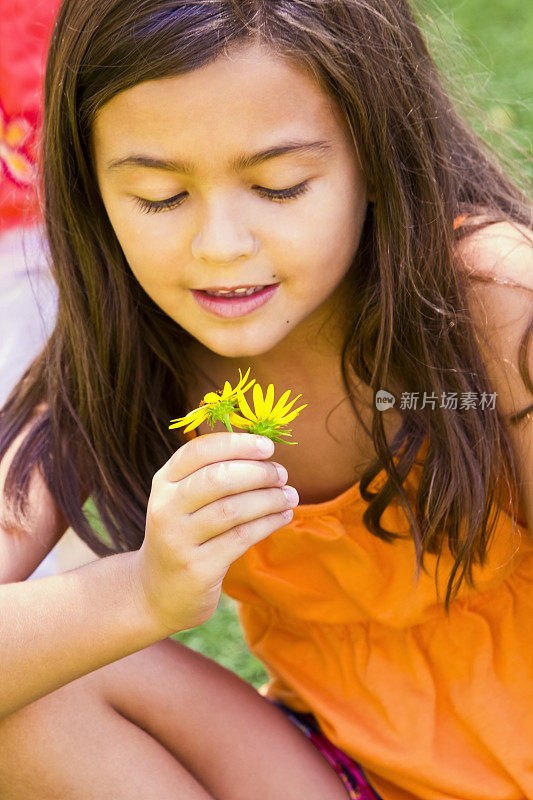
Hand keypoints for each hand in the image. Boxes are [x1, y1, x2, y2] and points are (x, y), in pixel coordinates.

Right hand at [132, 432, 298, 634]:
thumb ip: (210, 473)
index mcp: (163, 483)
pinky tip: (283, 516)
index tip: (267, 446)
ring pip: (233, 510)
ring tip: (290, 496)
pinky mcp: (198, 567)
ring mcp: (179, 540)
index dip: (236, 444)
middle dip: (257, 472)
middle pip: (218, 479)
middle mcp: (166, 508)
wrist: (157, 593)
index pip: (198, 451)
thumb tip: (261, 449)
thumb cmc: (183, 535)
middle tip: (281, 474)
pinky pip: (241, 538)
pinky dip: (268, 523)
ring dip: (269, 499)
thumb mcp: (182, 501)